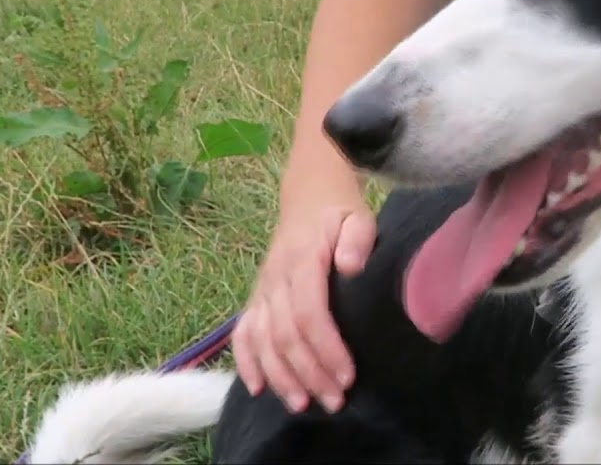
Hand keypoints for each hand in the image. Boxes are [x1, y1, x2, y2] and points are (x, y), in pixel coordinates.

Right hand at [232, 204, 374, 413]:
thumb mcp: (357, 217)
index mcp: (302, 261)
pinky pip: (243, 333)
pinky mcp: (256, 298)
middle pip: (286, 335)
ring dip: (281, 377)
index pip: (309, 313)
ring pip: (263, 341)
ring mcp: (262, 290)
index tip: (347, 376)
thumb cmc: (340, 212)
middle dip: (309, 373)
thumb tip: (349, 267)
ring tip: (303, 405)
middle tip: (334, 402)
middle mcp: (275, 279)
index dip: (326, 349)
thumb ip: (356, 239)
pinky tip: (258, 389)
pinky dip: (246, 362)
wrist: (309, 195)